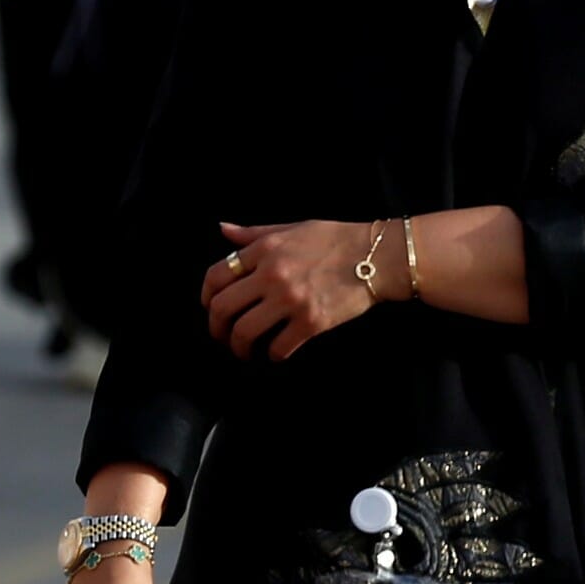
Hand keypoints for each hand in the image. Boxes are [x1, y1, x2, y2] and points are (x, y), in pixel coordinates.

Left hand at [201, 220, 376, 361]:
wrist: (378, 257)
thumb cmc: (336, 239)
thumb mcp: (291, 228)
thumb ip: (254, 234)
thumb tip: (223, 230)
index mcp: (263, 250)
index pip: (216, 276)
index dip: (206, 297)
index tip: (210, 308)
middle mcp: (271, 274)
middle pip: (223, 308)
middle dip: (216, 329)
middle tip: (222, 338)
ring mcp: (290, 300)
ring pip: (245, 332)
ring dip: (239, 347)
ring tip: (245, 352)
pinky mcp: (311, 322)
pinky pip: (279, 346)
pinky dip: (273, 355)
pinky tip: (276, 354)